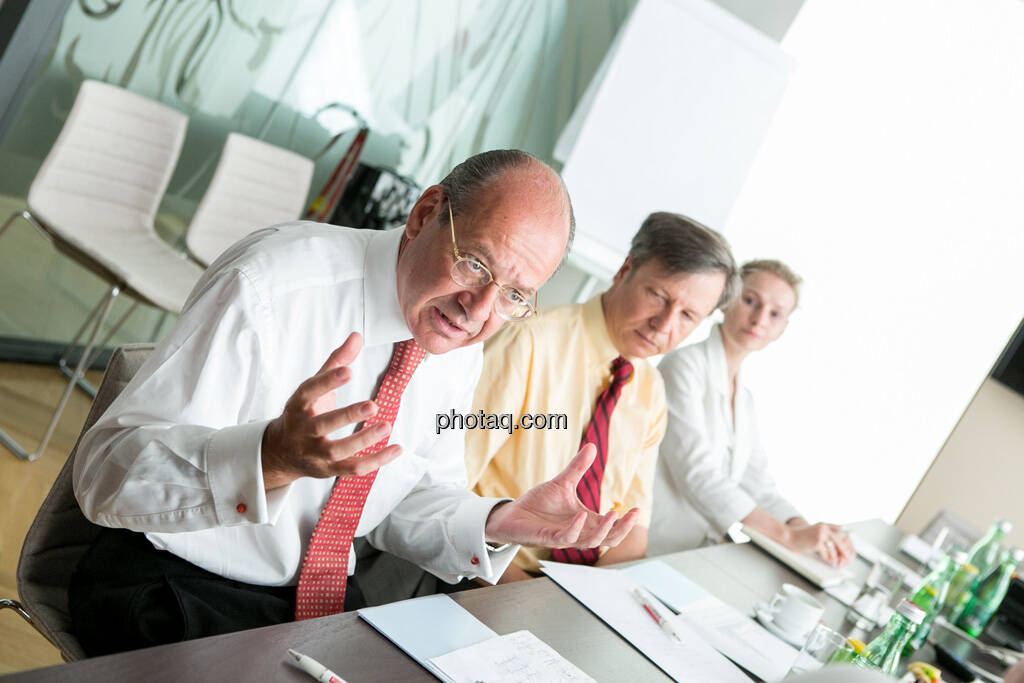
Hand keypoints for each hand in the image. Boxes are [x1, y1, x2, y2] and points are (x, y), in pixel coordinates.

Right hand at [261, 332, 402, 488]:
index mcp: (298, 405)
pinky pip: (353, 468)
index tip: (348, 371)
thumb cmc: (301, 414)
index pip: (310, 391)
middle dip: (346, 415)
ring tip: (387, 425)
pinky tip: (396, 449)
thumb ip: (335, 362)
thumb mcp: (311, 388)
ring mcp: (315, 453)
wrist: (279, 453)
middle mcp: (303, 430)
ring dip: (363, 440)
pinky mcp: (328, 470)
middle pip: (323, 425)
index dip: (328, 381)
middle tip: (372, 404)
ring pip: (338, 451)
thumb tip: (357, 336)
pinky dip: (376, 461)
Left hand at [483, 443, 639, 547]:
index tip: (637, 509)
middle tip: (633, 515)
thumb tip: (592, 445)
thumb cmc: (539, 504)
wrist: (513, 513)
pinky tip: (582, 515)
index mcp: (586, 522)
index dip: (625, 522)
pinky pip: (566, 538)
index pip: (612, 528)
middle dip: (622, 529)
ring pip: (590, 542)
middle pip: (608, 540)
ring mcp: (564, 537)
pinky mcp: (548, 539)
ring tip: (614, 514)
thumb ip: (578, 468)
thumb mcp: (563, 483)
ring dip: (604, 531)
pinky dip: (576, 528)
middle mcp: (579, 532)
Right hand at [785, 522, 854, 566]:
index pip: (839, 535)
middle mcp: (824, 529)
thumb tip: (843, 527)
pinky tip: (827, 561)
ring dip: (834, 557)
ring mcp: (820, 536)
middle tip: (846, 559)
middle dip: (843, 552)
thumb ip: (829, 526)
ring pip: (833, 550)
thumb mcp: (816, 528)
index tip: (847, 552)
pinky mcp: (817, 543)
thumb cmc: (801, 534)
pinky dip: (827, 559)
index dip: (844, 545)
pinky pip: (826, 554)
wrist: (789, 536)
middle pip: (838, 542)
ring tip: (835, 562)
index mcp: (824, 525)